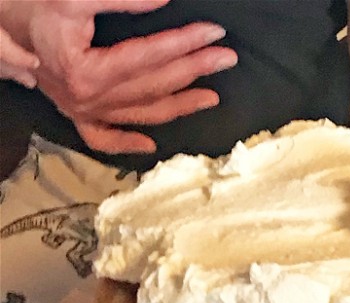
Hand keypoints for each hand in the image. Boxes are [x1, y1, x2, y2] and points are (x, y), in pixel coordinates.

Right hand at [2, 0, 236, 153]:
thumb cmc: (26, 4)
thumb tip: (164, 0)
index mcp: (85, 72)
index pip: (148, 57)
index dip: (184, 43)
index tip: (215, 33)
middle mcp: (85, 100)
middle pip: (152, 85)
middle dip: (193, 70)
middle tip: (226, 58)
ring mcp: (79, 110)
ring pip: (139, 113)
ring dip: (177, 106)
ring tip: (211, 98)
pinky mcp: (73, 113)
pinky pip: (101, 137)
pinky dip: (125, 143)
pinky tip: (149, 146)